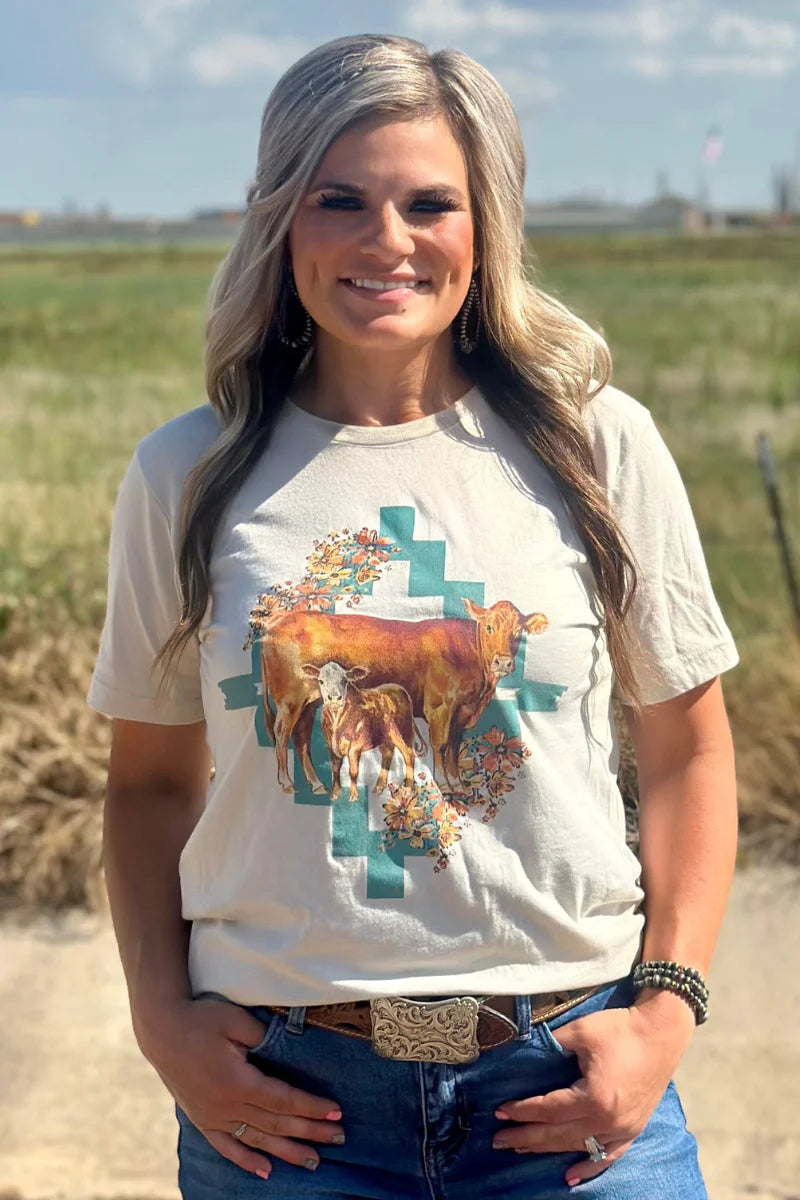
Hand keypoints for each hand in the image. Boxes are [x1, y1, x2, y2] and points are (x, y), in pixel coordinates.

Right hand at [136, 997, 344, 1180]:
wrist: (160, 1030)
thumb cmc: (200, 1018)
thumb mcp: (235, 1019)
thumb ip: (263, 1036)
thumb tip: (288, 1046)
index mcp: (238, 1081)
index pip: (284, 1100)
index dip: (311, 1107)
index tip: (336, 1112)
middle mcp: (227, 1105)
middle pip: (276, 1123)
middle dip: (310, 1131)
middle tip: (338, 1137)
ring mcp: (213, 1116)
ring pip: (257, 1139)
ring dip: (286, 1151)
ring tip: (313, 1161)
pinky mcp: (202, 1119)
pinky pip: (227, 1147)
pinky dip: (246, 1160)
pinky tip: (265, 1171)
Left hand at [493, 992, 695, 1187]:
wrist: (662, 1032)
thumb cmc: (621, 1029)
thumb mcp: (581, 1030)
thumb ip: (551, 1045)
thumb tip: (525, 1053)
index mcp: (593, 1098)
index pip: (548, 1109)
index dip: (522, 1111)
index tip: (500, 1113)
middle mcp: (608, 1120)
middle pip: (559, 1134)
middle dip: (526, 1138)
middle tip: (499, 1141)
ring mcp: (623, 1129)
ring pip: (578, 1146)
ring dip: (549, 1149)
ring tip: (522, 1149)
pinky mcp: (633, 1129)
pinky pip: (608, 1156)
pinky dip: (588, 1168)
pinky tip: (570, 1176)